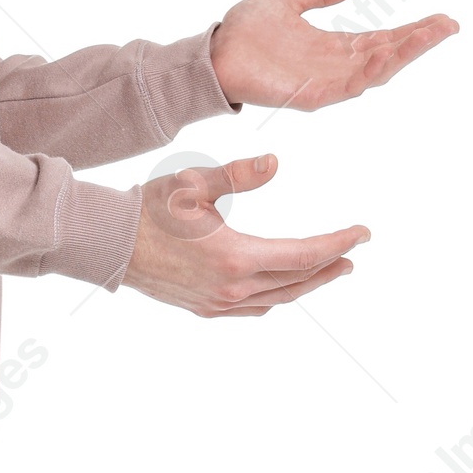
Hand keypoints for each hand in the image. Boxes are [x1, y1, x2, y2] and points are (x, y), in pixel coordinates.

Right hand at [123, 156, 366, 317]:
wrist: (108, 243)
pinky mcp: (203, 309)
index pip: (304, 255)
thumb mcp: (194, 182)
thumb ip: (239, 174)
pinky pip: (252, 310)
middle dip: (329, 267)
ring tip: (326, 270)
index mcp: (236, 257)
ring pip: (276, 300)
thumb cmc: (149, 209)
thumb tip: (276, 163)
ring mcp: (217, 304)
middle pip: (296, 282)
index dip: (338, 243)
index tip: (363, 233)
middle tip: (352, 254)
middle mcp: (231, 288)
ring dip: (304, 285)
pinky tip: (281, 288)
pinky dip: (275, 298)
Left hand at [209, 0, 456, 112]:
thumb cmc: (244, 33)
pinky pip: (347, 86)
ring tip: (431, 36)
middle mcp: (335, 66)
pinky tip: (388, 58)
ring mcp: (325, 82)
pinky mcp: (310, 95)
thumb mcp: (289, 0)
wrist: (211, 53)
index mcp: (334, 46)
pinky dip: (369, 73)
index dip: (412, 30)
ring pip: (375, 71)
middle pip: (388, 55)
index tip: (442, 19)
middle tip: (449, 25)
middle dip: (419, 41)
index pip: (383, 38)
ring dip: (404, 54)